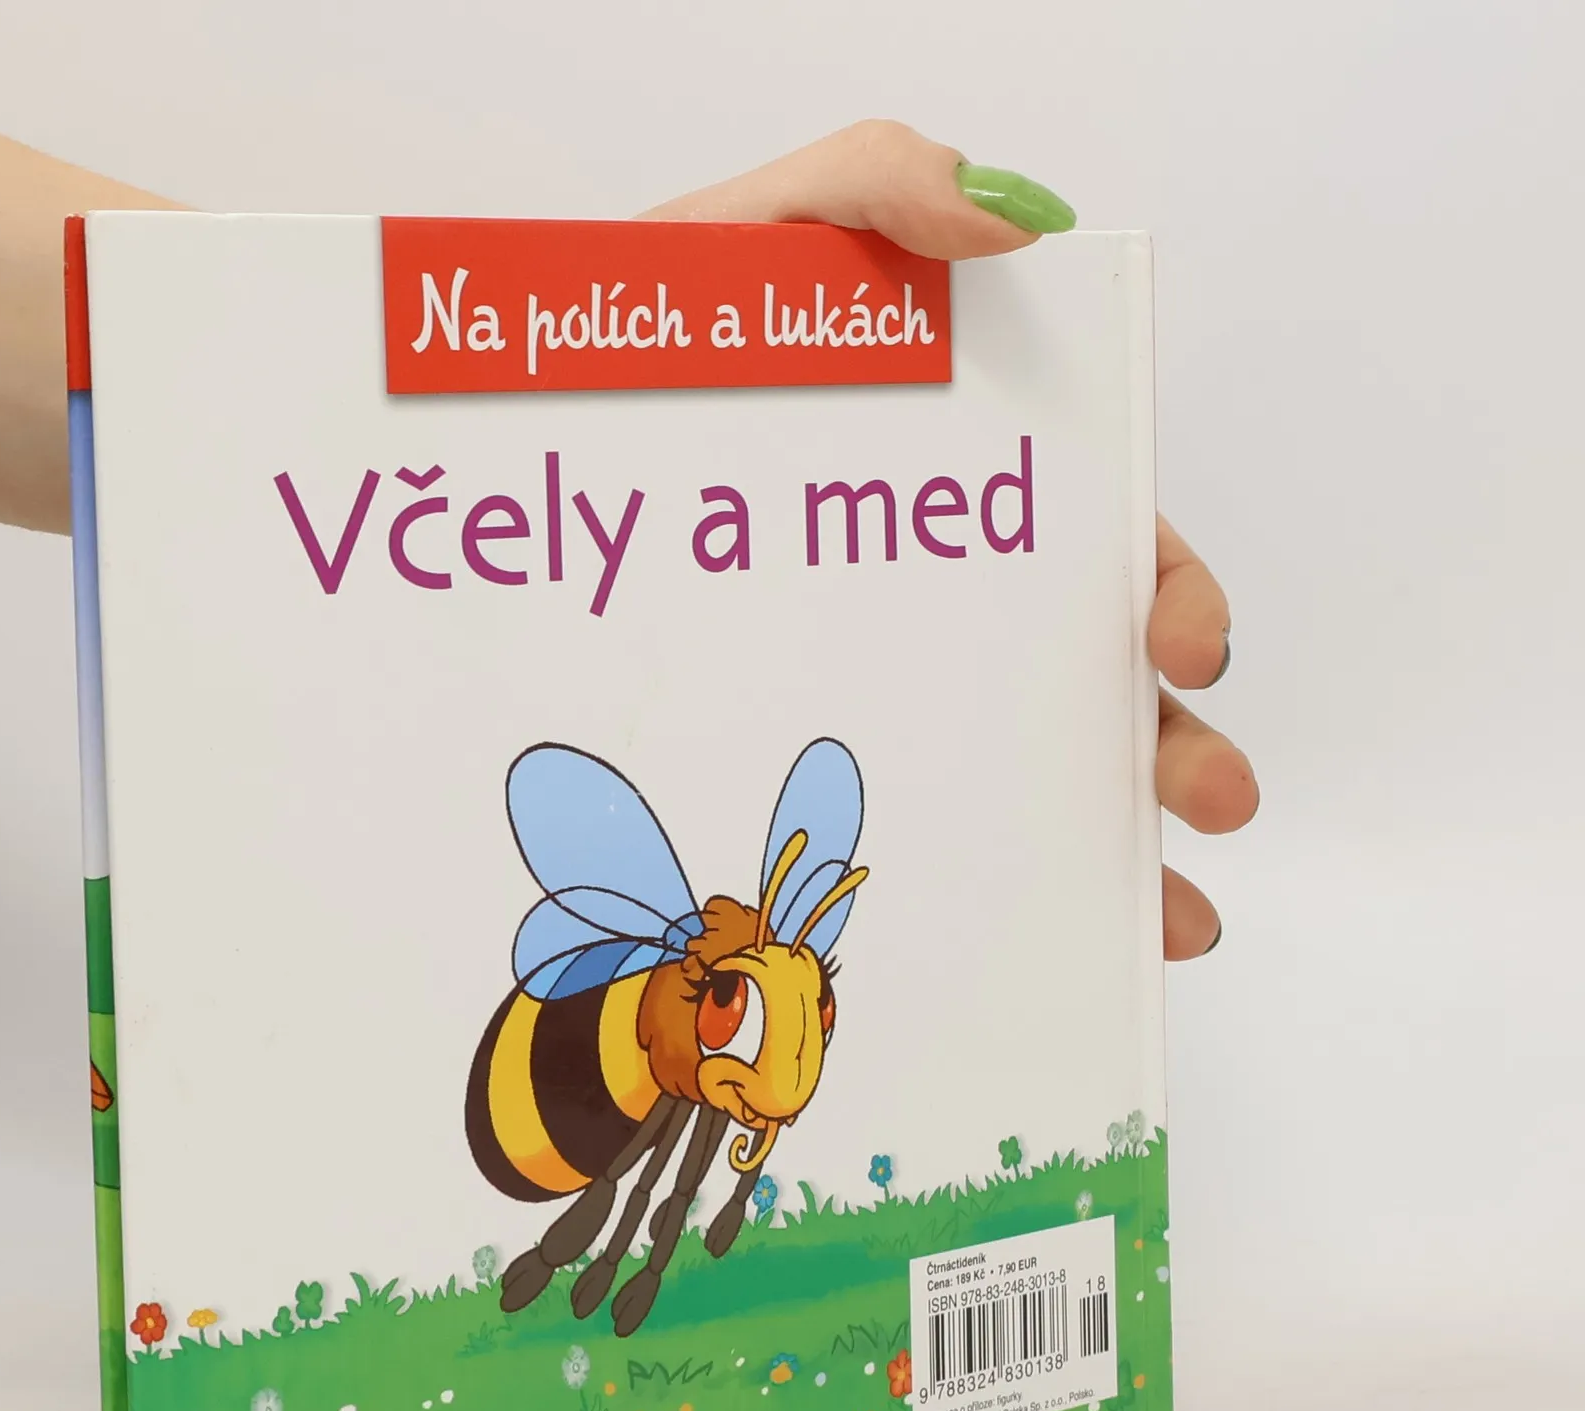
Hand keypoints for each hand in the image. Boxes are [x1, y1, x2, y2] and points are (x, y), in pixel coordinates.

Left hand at [644, 121, 1257, 960]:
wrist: (464, 464)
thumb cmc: (609, 351)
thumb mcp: (737, 247)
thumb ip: (867, 193)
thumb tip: (1014, 226)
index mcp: (947, 492)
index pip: (1099, 541)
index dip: (1166, 591)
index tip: (1183, 649)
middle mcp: (924, 604)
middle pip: (1085, 684)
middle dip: (1173, 748)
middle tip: (1208, 797)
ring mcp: (856, 692)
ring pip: (1016, 787)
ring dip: (1114, 853)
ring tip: (1165, 918)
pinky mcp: (778, 764)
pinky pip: (884, 852)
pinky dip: (974, 905)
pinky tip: (1030, 956)